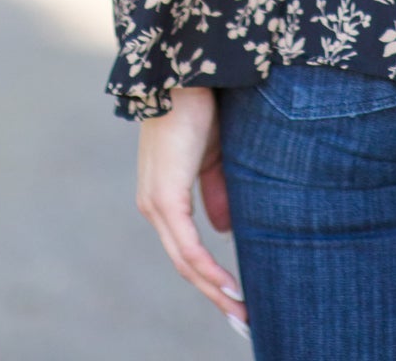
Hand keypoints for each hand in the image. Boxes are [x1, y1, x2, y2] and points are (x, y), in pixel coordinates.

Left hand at [136, 85, 248, 332]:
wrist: (185, 74)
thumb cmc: (200, 106)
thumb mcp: (214, 155)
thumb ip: (218, 191)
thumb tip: (225, 230)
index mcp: (163, 195)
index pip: (186, 248)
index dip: (210, 276)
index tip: (236, 297)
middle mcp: (154, 205)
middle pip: (183, 264)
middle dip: (214, 294)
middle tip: (241, 320)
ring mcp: (156, 203)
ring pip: (184, 261)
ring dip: (213, 289)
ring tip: (239, 312)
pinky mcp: (165, 196)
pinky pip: (186, 245)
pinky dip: (207, 268)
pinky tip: (227, 286)